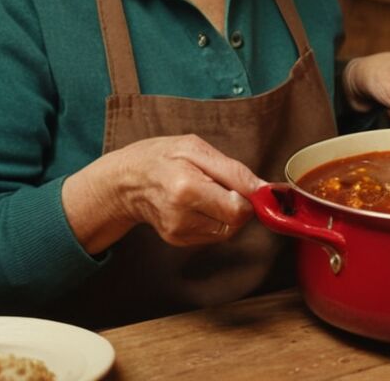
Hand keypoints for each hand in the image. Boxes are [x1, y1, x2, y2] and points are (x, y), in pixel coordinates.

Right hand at [62, 134, 263, 253]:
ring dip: (227, 212)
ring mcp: (178, 232)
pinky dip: (214, 219)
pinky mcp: (178, 240)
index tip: (248, 185)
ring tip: (207, 191)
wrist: (125, 181)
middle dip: (238, 204)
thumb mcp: (195, 148)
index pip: (238, 208)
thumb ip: (233, 170)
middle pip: (235, 222)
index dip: (250, 196)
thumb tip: (265, 189)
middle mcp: (181, 216)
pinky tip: (199, 203)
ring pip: (227, 230)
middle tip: (221, 184)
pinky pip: (213, 234)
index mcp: (186, 188)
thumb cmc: (160, 157)